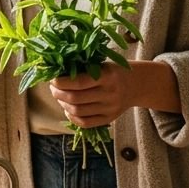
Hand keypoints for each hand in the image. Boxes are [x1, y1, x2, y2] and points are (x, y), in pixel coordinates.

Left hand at [50, 60, 180, 125]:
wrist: (136, 85)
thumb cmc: (113, 72)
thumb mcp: (101, 65)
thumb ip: (83, 70)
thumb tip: (56, 73)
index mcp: (107, 76)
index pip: (79, 82)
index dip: (61, 82)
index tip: (53, 79)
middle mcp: (109, 93)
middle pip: (75, 99)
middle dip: (58, 93)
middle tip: (53, 88)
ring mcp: (110, 108)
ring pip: (78, 111)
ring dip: (63, 104)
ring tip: (59, 97)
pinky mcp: (109, 119)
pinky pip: (85, 123)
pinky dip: (72, 117)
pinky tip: (67, 109)